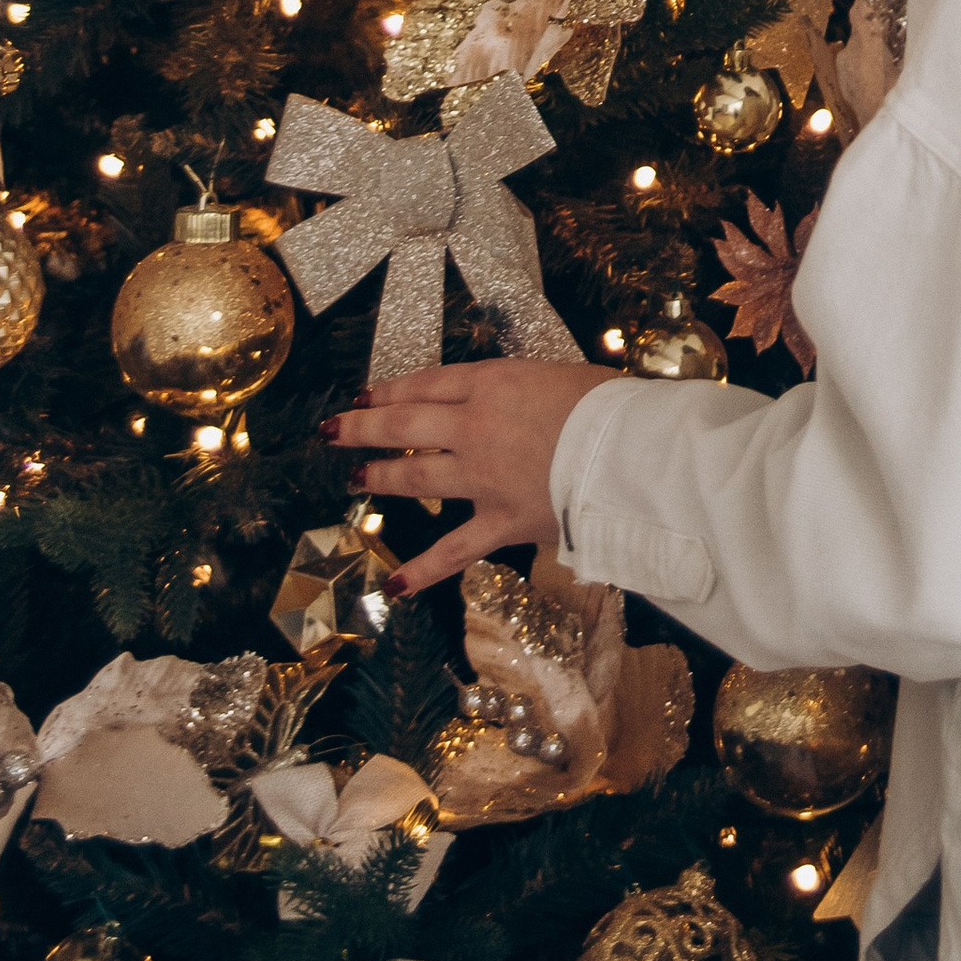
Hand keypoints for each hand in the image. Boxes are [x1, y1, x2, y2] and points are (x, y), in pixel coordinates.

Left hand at [328, 358, 615, 595]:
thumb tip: (513, 400)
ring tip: (358, 477)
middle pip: (404, 425)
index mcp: (491, 384)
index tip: (364, 394)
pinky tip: (393, 585)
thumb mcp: (558, 375)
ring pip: (416, 476)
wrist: (628, 449)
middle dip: (364, 427)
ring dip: (382, 477)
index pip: (426, 384)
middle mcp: (474, 428)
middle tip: (333, 430)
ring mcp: (481, 478)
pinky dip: (422, 570)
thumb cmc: (605, 402)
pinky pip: (453, 551)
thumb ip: (523, 390)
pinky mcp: (498, 523)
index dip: (390, 389)